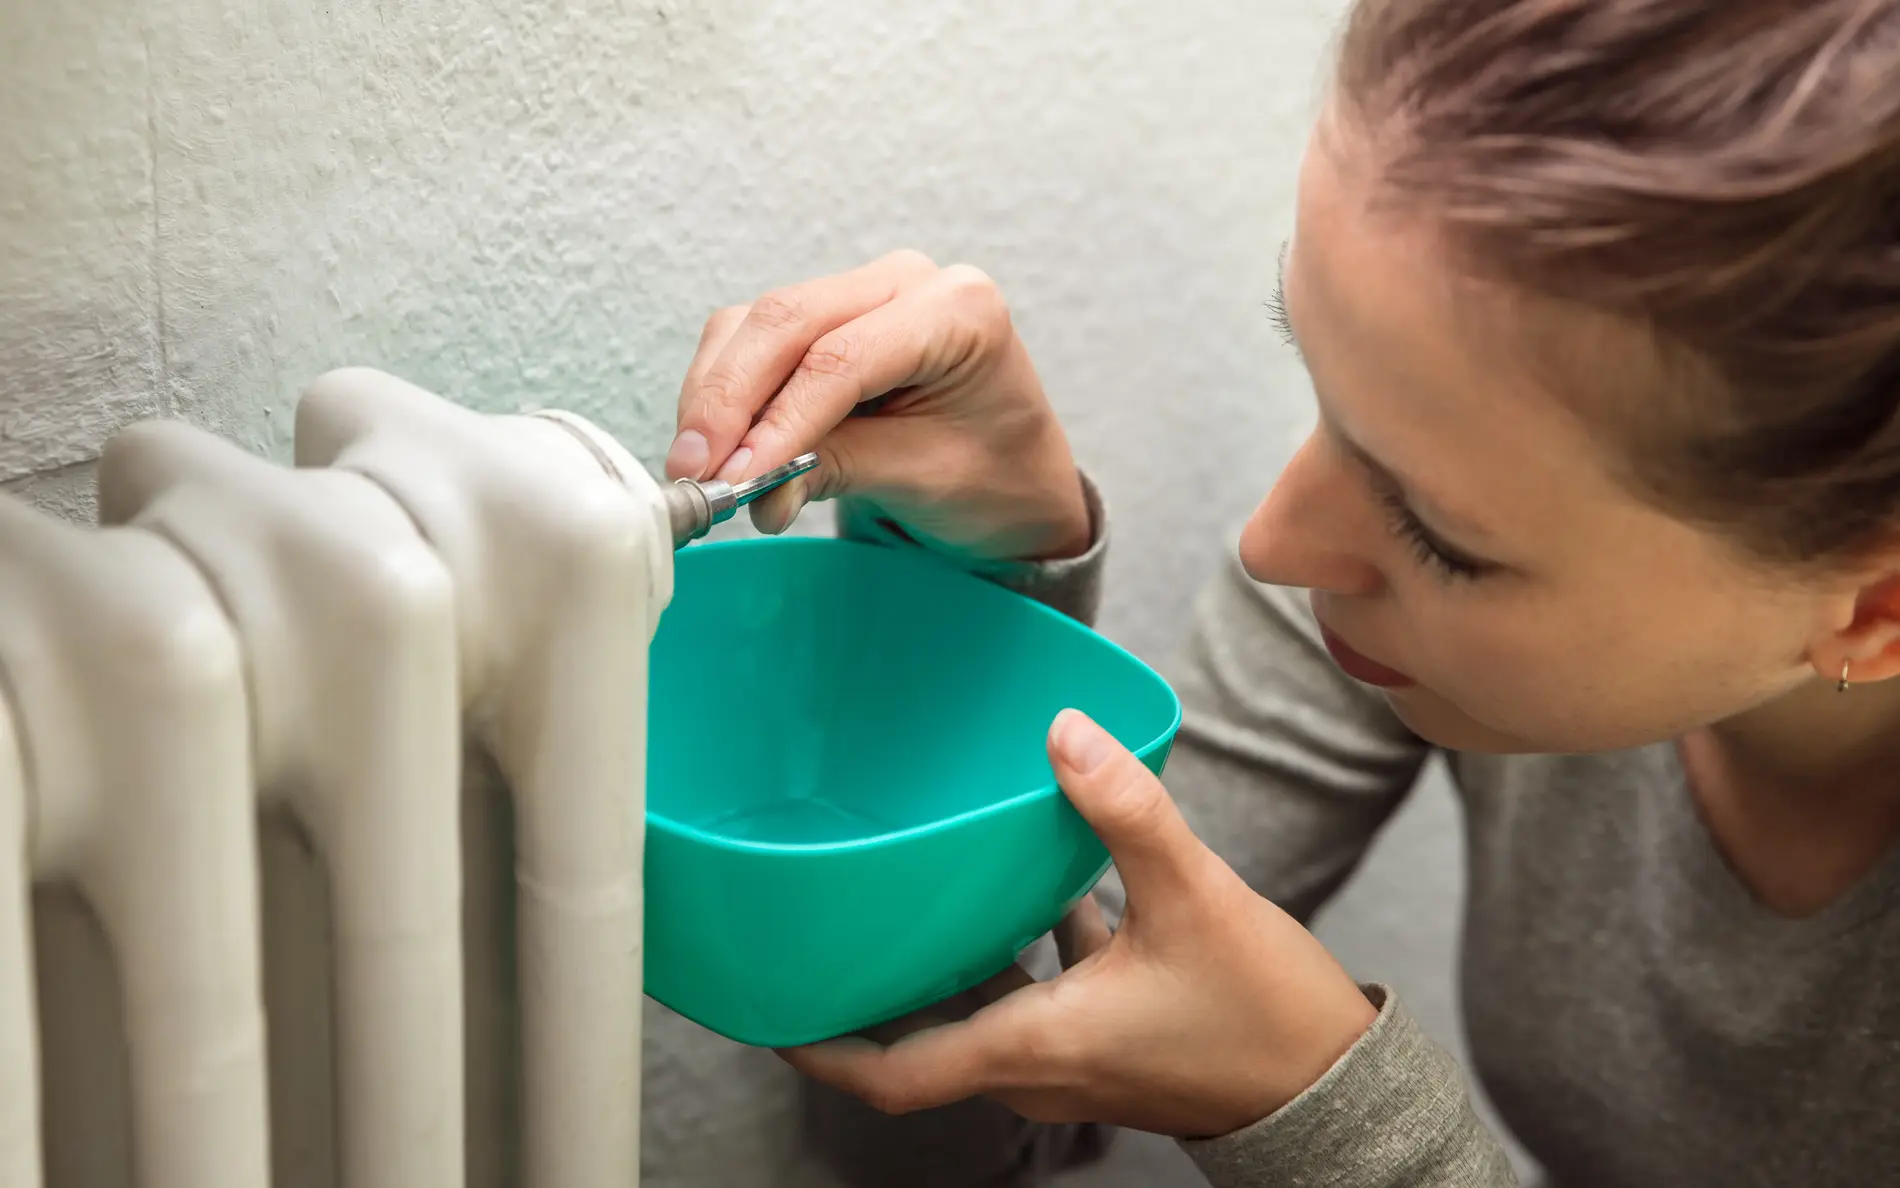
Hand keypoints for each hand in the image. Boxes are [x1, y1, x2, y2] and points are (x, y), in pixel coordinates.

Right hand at [668, 251, 1091, 562]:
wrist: (1019, 484)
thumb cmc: (998, 478)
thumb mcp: (924, 478)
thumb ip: (835, 468)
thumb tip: (747, 483)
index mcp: (957, 309)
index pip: (841, 356)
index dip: (778, 419)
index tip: (735, 477)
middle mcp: (905, 282)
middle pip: (785, 322)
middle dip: (728, 401)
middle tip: (696, 472)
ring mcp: (862, 295)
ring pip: (755, 327)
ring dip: (717, 398)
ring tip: (706, 474)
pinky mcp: (826, 322)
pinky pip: (754, 344)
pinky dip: (726, 396)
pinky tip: (723, 450)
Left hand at [777, 710, 1379, 1139]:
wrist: (1335, 1088)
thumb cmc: (1265, 1020)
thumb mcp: (1196, 901)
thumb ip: (1125, 812)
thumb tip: (1064, 734)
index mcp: (1037, 1048)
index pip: (895, 1076)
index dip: (821, 1044)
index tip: (768, 1003)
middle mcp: (1038, 1068)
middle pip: (917, 1046)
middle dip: (864, 996)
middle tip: (819, 933)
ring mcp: (1070, 1062)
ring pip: (974, 1017)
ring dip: (936, 967)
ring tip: (902, 896)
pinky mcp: (1105, 1042)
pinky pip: (1031, 999)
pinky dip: (1009, 953)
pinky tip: (1025, 882)